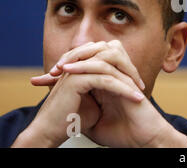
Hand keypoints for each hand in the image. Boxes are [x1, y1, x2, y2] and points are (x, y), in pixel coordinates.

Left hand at [30, 40, 186, 147]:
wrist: (142, 140)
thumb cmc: (122, 134)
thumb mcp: (91, 122)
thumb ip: (80, 110)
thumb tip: (61, 109)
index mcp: (107, 81)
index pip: (86, 62)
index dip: (65, 66)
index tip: (42, 80)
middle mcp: (116, 74)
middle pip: (95, 48)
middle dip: (71, 55)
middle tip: (52, 70)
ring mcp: (123, 74)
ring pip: (103, 49)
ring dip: (80, 55)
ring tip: (61, 67)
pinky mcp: (128, 79)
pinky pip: (106, 64)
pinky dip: (87, 64)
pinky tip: (71, 71)